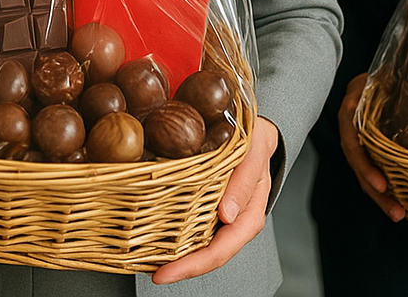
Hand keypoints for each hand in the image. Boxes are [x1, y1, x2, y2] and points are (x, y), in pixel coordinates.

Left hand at [152, 115, 279, 283]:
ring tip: (151, 262)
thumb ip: (243, 182)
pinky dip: (180, 238)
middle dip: (183, 268)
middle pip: (211, 255)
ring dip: (180, 257)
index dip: (195, 264)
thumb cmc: (255, 141)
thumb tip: (227, 216)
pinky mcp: (212, 208)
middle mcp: (236, 222)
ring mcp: (224, 218)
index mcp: (249, 216)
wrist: (256, 132)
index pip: (222, 249)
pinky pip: (197, 229)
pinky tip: (162, 238)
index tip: (167, 271)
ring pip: (203, 246)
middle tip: (156, 274)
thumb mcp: (253, 153)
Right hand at [339, 73, 403, 220]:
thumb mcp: (381, 74)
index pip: (351, 141)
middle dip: (376, 192)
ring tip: (399, 213)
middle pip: (358, 164)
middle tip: (396, 211)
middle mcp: (352, 128)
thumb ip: (391, 82)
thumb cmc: (378, 73)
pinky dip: (386, 185)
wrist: (372, 72)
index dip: (365, 165)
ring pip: (365, 170)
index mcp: (351, 110)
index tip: (381, 184)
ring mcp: (359, 138)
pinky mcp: (370, 145)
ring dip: (381, 195)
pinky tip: (400, 199)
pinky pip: (373, 166)